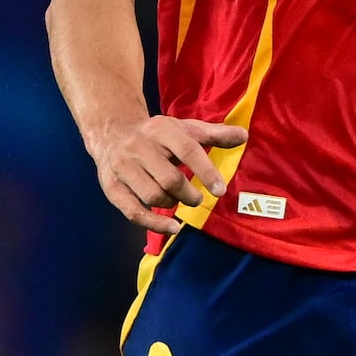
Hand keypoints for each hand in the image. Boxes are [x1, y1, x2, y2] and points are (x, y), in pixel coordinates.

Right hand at [85, 111, 245, 223]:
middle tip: (198, 199)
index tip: (220, 191)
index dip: (206, 171)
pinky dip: (154, 224)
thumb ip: (214, 134)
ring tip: (179, 201)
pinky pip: (133, 211)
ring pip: (152, 196)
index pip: (187, 150)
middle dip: (189, 194)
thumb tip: (244, 136)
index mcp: (160, 129)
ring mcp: (122, 167)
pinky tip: (172, 228)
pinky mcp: (111, 186)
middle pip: (169, 178)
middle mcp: (138, 147)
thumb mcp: (184, 128)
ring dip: (172, 204)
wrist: (111, 131)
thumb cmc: (156, 134)